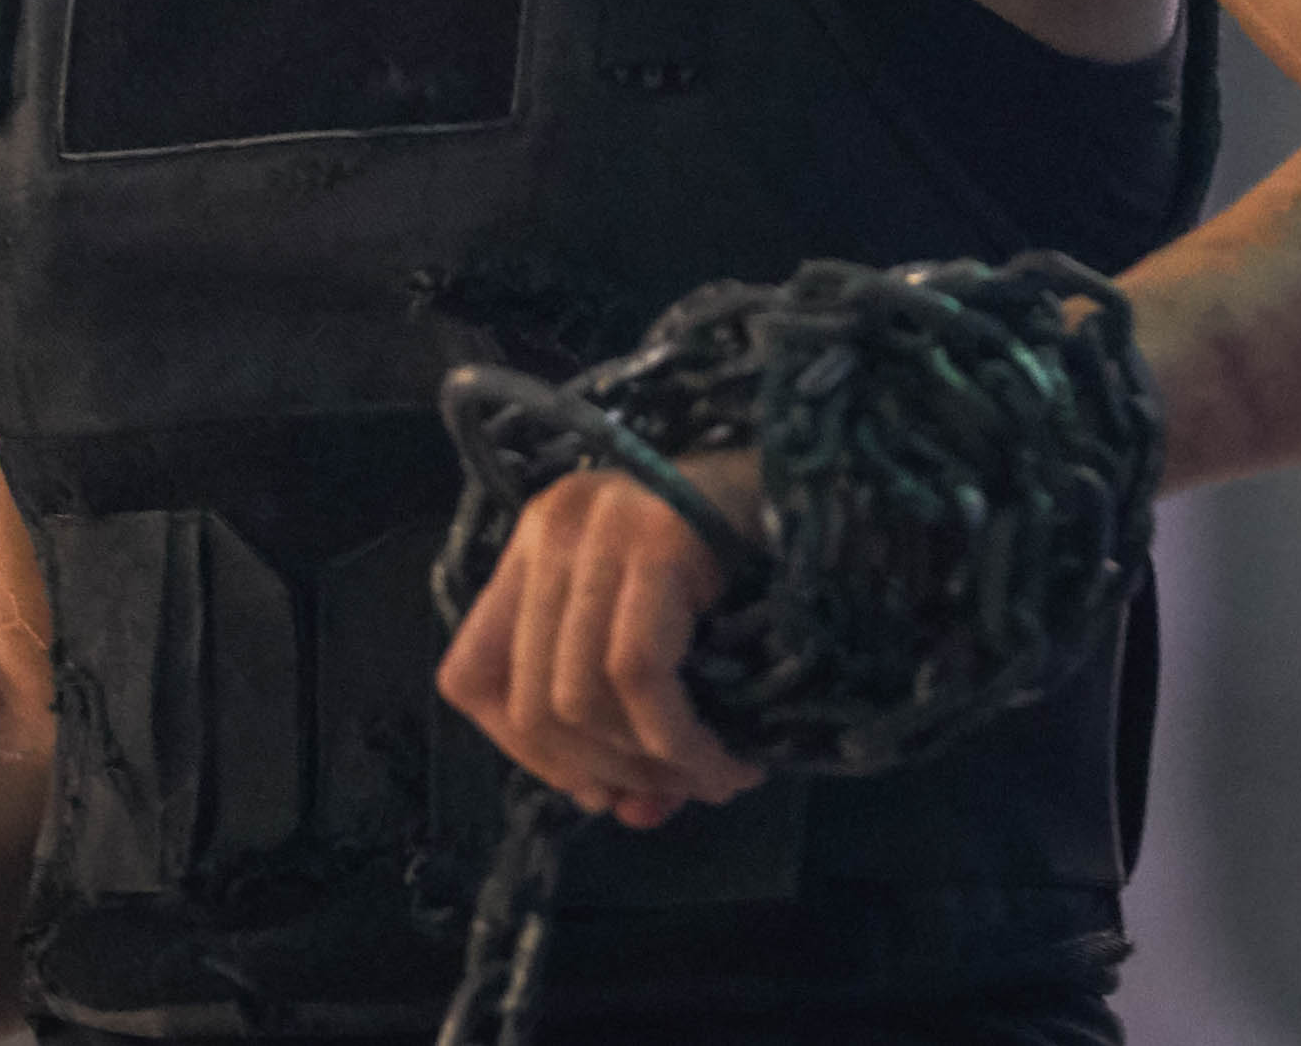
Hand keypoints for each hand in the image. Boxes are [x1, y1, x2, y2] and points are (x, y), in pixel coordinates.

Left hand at [433, 444, 772, 829]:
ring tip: (714, 780)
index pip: (468, 675)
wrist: (832, 482)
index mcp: (536, 544)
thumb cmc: (748, 561)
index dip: (526, 755)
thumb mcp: (662, 634)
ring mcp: (600, 527)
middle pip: (529, 702)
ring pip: (579, 698)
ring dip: (651, 767)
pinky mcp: (657, 539)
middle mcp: (554, 527)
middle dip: (603, 774)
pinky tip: (729, 765)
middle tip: (672, 794)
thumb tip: (627, 818)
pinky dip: (680, 743)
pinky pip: (640, 674)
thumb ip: (631, 725)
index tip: (596, 789)